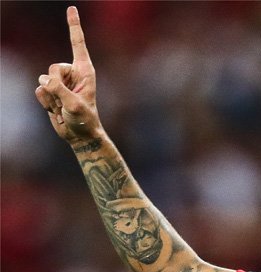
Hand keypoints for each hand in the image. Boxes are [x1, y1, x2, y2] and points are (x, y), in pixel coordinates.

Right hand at [34, 6, 101, 143]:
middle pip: (53, 67)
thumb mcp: (74, 105)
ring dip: (52, 98)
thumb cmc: (84, 119)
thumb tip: (43, 80)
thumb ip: (59, 90)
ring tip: (64, 107)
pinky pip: (38, 90)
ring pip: (43, 79)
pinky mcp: (50, 90)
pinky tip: (56, 110)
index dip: (73, 26)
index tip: (72, 8)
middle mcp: (72, 73)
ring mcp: (60, 81)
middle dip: (57, 85)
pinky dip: (45, 103)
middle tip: (67, 100)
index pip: (77, 43)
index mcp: (85, 70)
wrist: (79, 135)